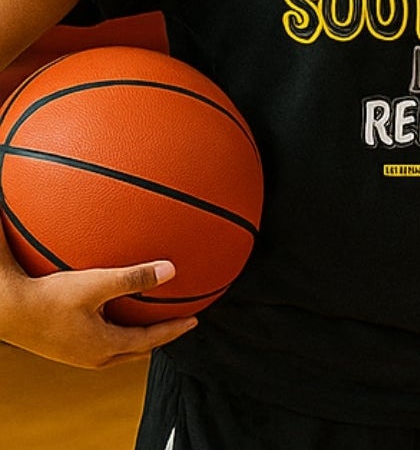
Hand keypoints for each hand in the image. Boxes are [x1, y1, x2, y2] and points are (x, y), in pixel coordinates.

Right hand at [0, 259, 197, 369]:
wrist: (5, 310)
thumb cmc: (48, 297)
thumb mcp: (96, 283)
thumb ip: (134, 277)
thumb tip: (171, 269)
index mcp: (103, 346)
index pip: (150, 341)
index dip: (174, 330)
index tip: (194, 321)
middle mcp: (91, 356)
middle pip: (135, 351)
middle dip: (158, 339)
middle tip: (176, 325)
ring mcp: (75, 355)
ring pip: (116, 351)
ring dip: (135, 339)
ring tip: (149, 324)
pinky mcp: (63, 348)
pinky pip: (99, 344)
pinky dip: (116, 334)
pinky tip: (111, 317)